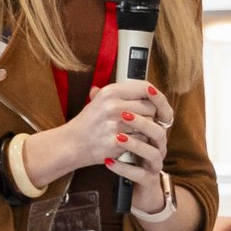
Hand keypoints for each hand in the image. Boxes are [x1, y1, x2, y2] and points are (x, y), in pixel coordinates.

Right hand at [37, 80, 173, 181]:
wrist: (73, 143)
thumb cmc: (89, 122)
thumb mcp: (100, 100)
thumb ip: (123, 93)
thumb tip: (147, 88)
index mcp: (110, 92)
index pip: (145, 87)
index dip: (155, 95)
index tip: (157, 103)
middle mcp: (113, 105)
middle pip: (150, 107)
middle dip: (150, 115)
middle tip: (143, 120)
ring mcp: (115, 124)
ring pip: (148, 124)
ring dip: (146, 129)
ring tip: (136, 131)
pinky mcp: (116, 141)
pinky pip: (142, 139)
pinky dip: (140, 141)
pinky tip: (132, 141)